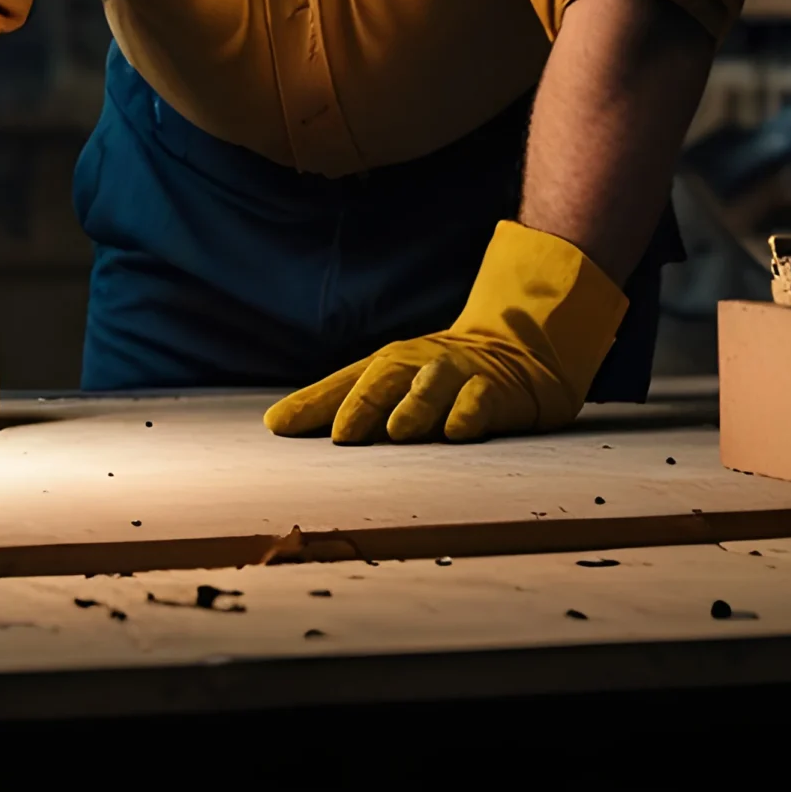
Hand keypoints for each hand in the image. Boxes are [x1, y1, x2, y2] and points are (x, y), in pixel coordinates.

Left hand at [264, 220, 629, 443]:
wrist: (516, 355)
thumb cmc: (435, 380)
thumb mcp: (387, 386)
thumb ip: (333, 404)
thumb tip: (274, 423)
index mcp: (384, 365)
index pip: (340, 384)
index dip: (310, 405)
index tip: (278, 427)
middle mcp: (415, 365)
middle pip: (382, 378)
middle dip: (361, 405)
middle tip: (342, 435)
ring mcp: (456, 375)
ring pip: (432, 385)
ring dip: (415, 406)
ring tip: (398, 431)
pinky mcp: (495, 391)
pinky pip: (482, 401)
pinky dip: (469, 413)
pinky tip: (457, 430)